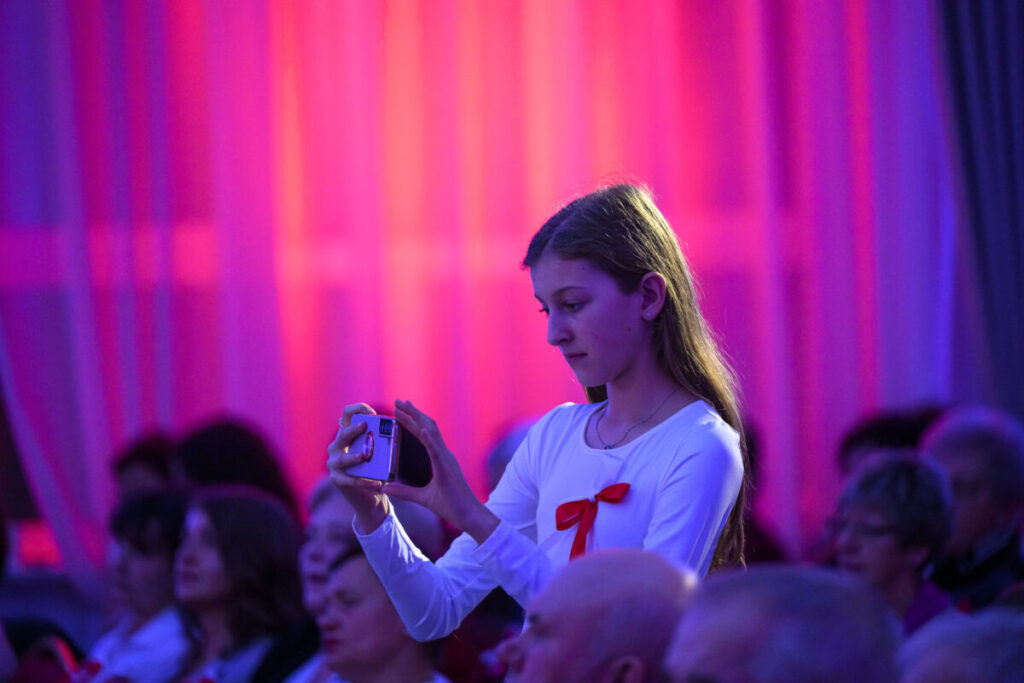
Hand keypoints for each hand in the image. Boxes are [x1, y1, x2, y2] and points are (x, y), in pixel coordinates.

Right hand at [326, 403, 390, 531]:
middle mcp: (337, 446)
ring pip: (342, 458)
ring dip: (353, 457)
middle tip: (364, 426)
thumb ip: (383, 440)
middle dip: (353, 429)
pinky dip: (365, 482)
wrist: (370, 497)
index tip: (372, 413)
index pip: (347, 414)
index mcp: (347, 434)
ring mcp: (334, 463)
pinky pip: (350, 480)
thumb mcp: (379, 452)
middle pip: (343, 433)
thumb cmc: (376, 469)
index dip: (358, 409)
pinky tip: (378, 484)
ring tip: (364, 457)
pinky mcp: (337, 480)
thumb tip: (398, 426)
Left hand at [385, 399, 498, 543]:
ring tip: (403, 407)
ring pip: (431, 433)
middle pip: (427, 427)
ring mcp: (447, 460)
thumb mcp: (422, 498)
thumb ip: (404, 492)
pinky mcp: (447, 469)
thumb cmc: (451, 506)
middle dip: (413, 413)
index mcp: (440, 459)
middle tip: (398, 401)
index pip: (425, 434)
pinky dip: (429, 439)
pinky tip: (421, 429)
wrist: (468, 517)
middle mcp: (444, 454)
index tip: (399, 411)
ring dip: (417, 419)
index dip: (412, 421)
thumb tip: (386, 487)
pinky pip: (436, 451)